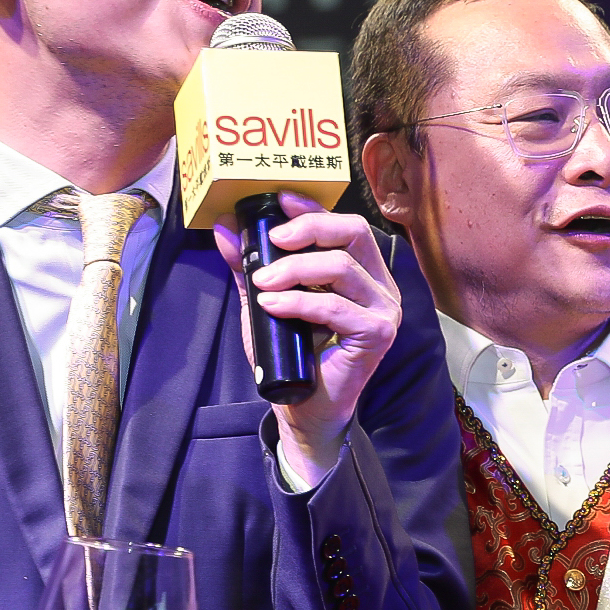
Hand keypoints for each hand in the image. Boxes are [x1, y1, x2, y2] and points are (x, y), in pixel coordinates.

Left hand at [211, 193, 402, 487]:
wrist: (305, 409)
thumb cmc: (292, 356)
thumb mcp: (266, 302)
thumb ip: (251, 267)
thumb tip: (226, 230)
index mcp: (362, 273)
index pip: (345, 226)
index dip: (312, 209)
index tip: (277, 200)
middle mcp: (380, 286)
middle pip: (354, 233)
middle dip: (309, 229)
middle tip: (271, 240)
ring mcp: (383, 310)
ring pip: (342, 267)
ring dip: (295, 269)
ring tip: (262, 282)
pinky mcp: (377, 334)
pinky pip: (334, 306)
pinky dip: (299, 302)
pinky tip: (272, 304)